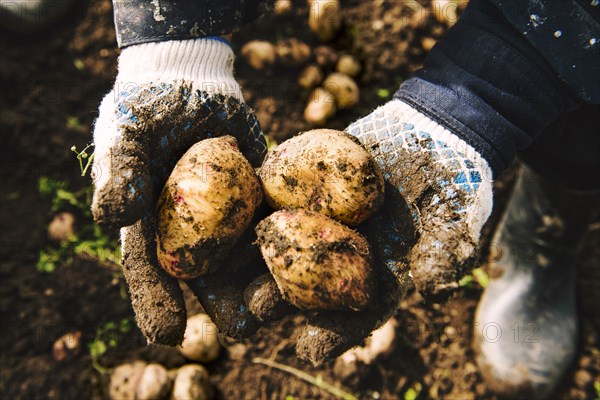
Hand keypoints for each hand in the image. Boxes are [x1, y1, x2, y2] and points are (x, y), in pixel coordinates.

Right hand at [91, 38, 266, 344]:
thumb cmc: (148, 108)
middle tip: (244, 332)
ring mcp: (228, 214)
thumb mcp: (126, 133)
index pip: (149, 268)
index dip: (156, 300)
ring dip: (261, 279)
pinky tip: (309, 254)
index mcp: (152, 224)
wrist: (192, 82)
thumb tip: (112, 218)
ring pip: (245, 254)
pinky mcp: (258, 195)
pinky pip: (273, 218)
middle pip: (206, 274)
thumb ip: (119, 171)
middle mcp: (192, 229)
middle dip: (224, 304)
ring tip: (281, 304)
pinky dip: (288, 236)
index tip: (167, 334)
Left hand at [248, 99, 492, 364]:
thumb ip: (445, 257)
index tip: (310, 349)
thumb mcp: (456, 224)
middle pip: (307, 282)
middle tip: (255, 307)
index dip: (332, 332)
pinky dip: (258, 202)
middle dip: (279, 295)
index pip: (353, 314)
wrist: (436, 136)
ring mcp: (322, 219)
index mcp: (376, 277)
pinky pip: (280, 194)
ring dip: (256, 255)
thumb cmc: (452, 188)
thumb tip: (434, 289)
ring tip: (225, 267)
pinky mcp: (307, 184)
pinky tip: (232, 208)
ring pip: (285, 241)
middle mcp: (342, 254)